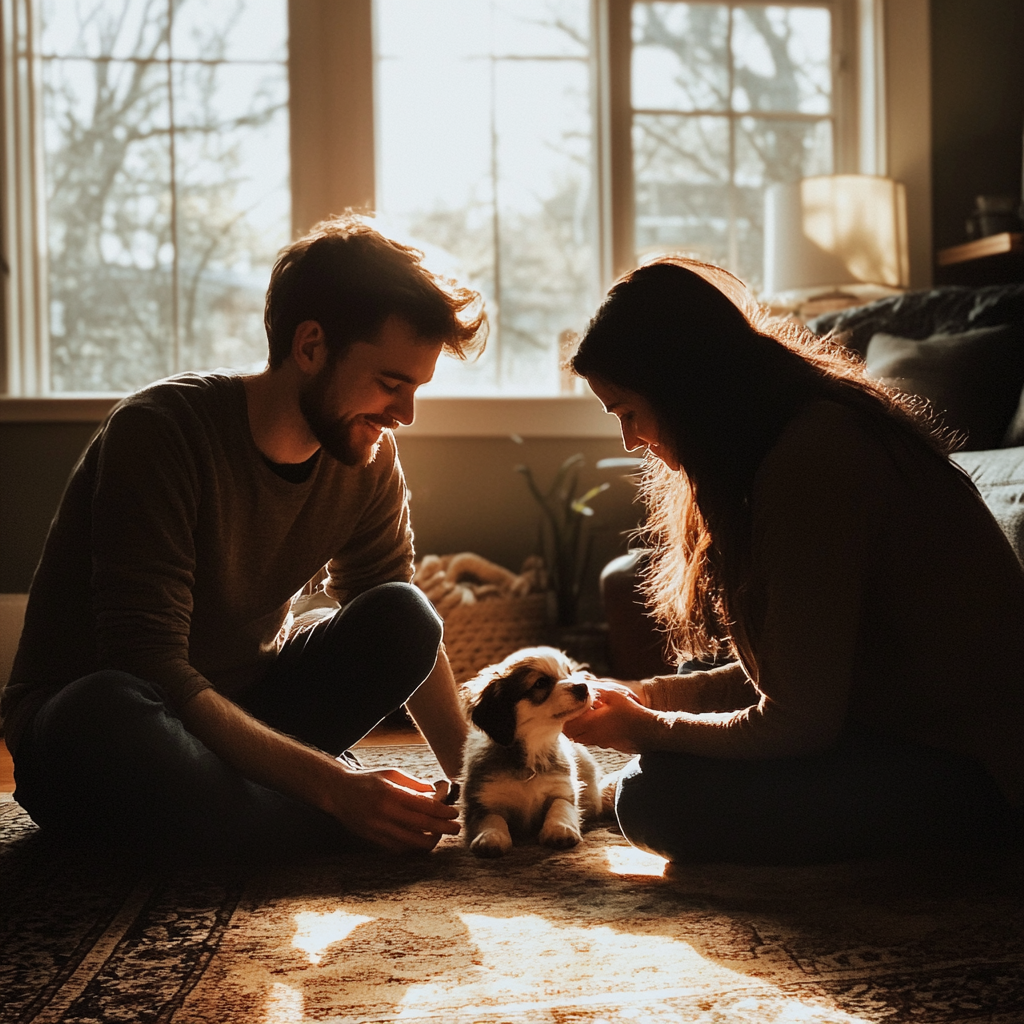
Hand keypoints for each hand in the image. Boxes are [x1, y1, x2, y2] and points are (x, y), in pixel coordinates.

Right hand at [324, 764, 460, 852]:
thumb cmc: (368, 780)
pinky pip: (398, 848)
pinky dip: (413, 847)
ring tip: (440, 835)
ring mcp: (378, 829)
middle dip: (442, 828)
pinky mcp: (373, 839)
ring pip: (411, 842)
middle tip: (456, 828)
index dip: (442, 812)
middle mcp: (385, 813)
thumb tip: (435, 793)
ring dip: (430, 840)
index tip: (454, 813)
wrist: (339, 793)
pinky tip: (422, 841)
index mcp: (391, 794)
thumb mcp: (392, 774)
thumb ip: (414, 784)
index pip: (424, 806)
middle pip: (421, 826)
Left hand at [564, 684, 654, 752]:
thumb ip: (595, 691)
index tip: (566, 705)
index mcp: (590, 723)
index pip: (566, 724)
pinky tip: (596, 722)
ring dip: (577, 728)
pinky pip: (589, 740)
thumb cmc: (631, 712)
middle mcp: (591, 736)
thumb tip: (581, 685)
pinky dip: (587, 733)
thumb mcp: (613, 695)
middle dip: (568, 722)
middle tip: (572, 710)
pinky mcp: (606, 746)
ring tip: (584, 715)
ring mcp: (599, 743)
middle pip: (570, 733)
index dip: (564, 715)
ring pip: (578, 738)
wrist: (649, 731)